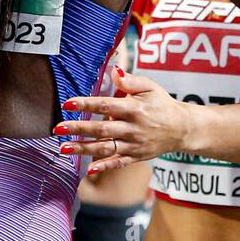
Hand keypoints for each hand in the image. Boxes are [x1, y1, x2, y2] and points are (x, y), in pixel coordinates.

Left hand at [53, 66, 191, 174]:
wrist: (182, 128)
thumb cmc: (162, 104)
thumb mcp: (150, 87)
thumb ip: (130, 81)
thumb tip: (113, 72)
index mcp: (134, 108)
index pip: (106, 105)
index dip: (85, 104)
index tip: (67, 103)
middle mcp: (133, 128)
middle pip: (101, 128)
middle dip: (78, 128)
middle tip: (57, 129)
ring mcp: (134, 144)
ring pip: (105, 148)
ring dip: (83, 148)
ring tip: (63, 148)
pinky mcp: (136, 156)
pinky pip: (118, 163)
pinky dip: (105, 166)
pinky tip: (89, 169)